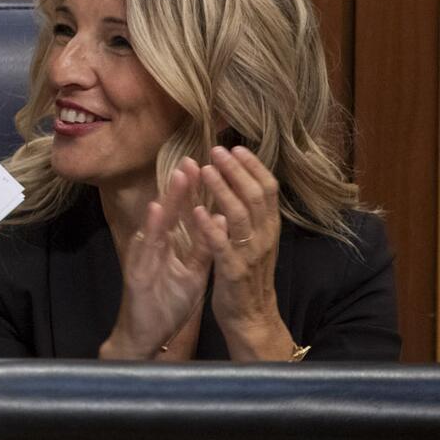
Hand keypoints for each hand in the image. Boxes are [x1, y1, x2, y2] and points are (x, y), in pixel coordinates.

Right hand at [100, 158, 213, 358]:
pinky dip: (150, 228)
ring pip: (156, 223)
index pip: (185, 214)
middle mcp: (155, 246)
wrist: (145, 333)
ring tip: (178, 176)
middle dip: (181, 186)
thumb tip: (220, 221)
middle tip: (192, 159)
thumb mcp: (193, 273)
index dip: (195, 191)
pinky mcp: (136, 272)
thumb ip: (203, 248)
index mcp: (172, 246)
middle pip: (170, 212)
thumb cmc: (168, 302)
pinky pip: (145, 248)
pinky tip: (155, 212)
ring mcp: (144, 257)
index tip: (206, 166)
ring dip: (167, 199)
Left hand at [197, 145, 294, 358]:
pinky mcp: (233, 271)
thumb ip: (251, 215)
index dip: (253, 167)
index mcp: (269, 228)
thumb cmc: (247, 274)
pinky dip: (210, 225)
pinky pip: (222, 245)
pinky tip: (196, 210)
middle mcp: (264, 238)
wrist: (250, 317)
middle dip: (236, 171)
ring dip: (222, 190)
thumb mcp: (254, 241)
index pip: (269, 190)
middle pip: (255, 196)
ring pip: (240, 215)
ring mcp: (250, 254)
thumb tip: (243, 183)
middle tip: (217, 150)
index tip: (236, 148)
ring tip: (205, 170)